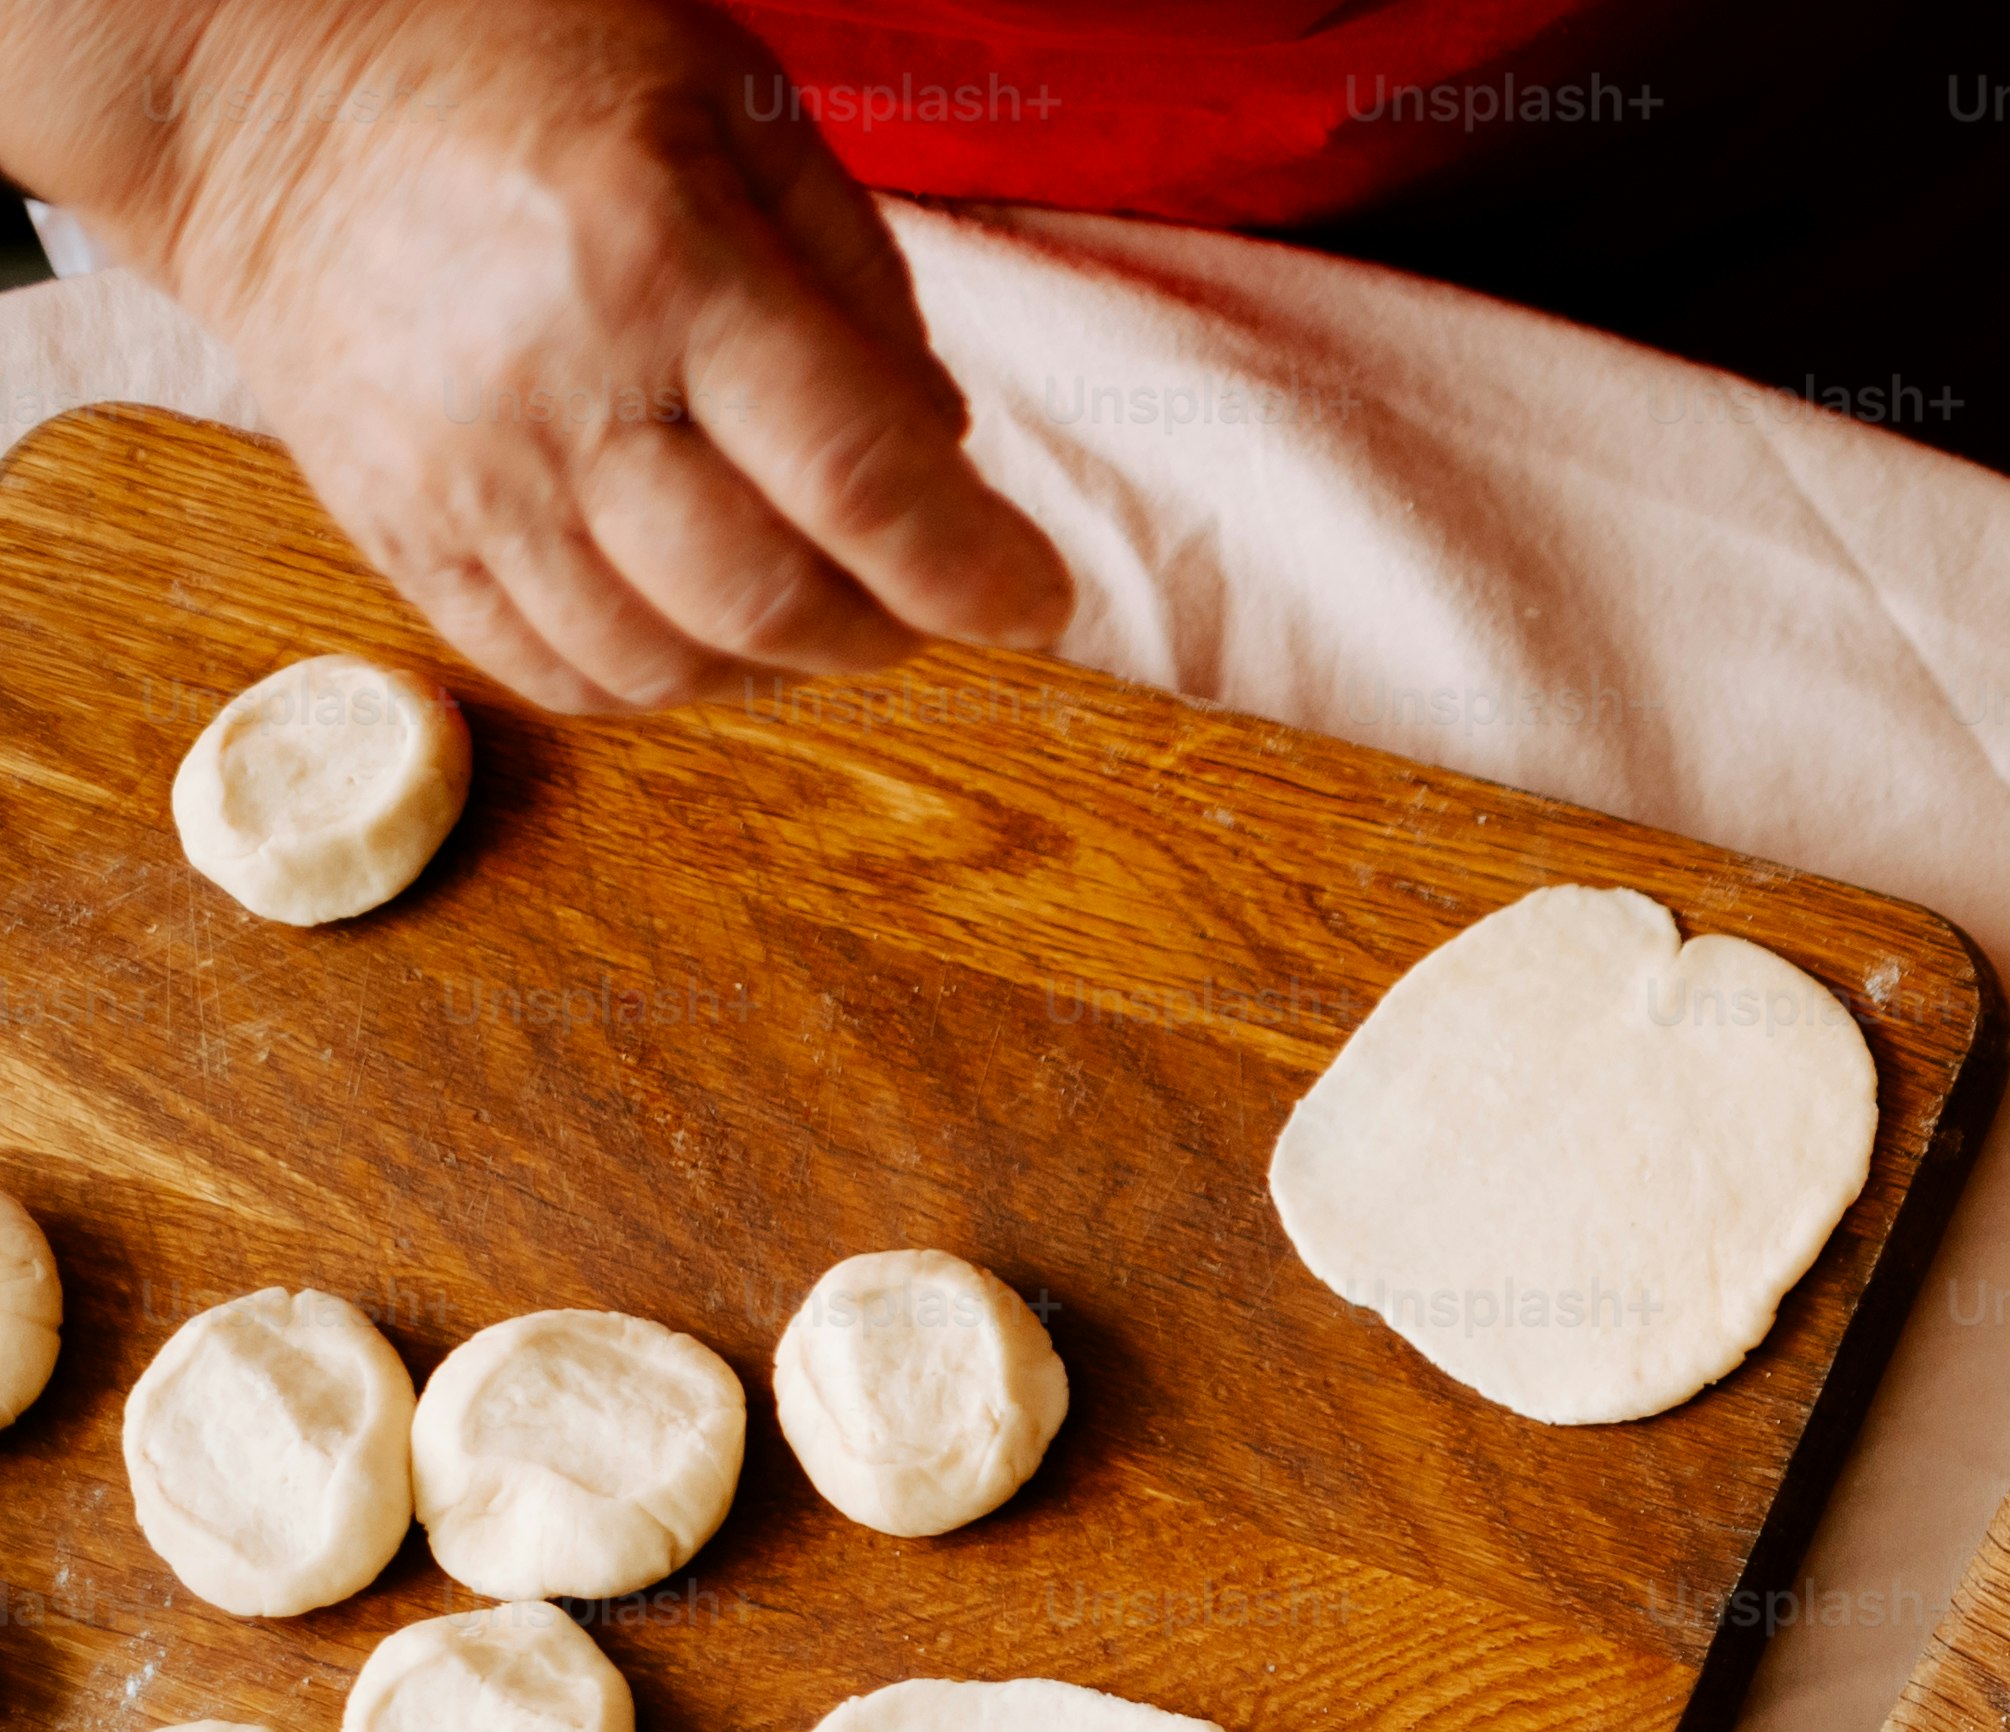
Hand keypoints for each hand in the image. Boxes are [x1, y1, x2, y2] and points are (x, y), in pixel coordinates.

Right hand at [76, 0, 1069, 706]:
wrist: (266, 88)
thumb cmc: (527, 70)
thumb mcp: (736, 106)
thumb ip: (862, 282)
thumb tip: (945, 457)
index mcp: (663, 262)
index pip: (856, 479)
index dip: (974, 571)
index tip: (1037, 600)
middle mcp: (556, 390)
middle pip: (768, 603)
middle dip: (889, 628)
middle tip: (923, 589)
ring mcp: (462, 475)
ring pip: (666, 667)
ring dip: (780, 665)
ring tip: (817, 599)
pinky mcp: (397, 529)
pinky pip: (557, 673)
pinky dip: (663, 678)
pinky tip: (704, 618)